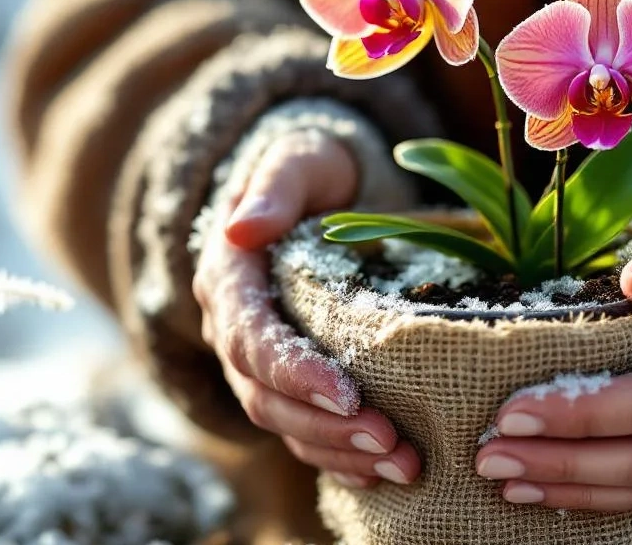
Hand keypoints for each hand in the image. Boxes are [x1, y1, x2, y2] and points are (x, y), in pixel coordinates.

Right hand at [193, 129, 420, 488]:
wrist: (311, 190)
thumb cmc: (309, 171)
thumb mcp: (296, 162)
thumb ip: (273, 188)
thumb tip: (242, 229)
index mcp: (228, 280)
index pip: (251, 338)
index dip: (295, 373)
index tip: (346, 394)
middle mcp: (233, 329)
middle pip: (265, 395)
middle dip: (325, 425)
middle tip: (389, 442)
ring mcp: (257, 361)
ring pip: (283, 423)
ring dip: (338, 450)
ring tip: (402, 464)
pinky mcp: (286, 380)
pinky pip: (302, 430)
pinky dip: (339, 455)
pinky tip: (383, 470)